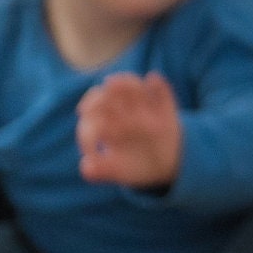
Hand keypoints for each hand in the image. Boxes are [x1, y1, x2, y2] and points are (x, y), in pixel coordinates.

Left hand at [78, 71, 183, 188]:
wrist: (166, 165)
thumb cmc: (135, 166)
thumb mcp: (118, 172)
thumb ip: (101, 170)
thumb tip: (85, 167)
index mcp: (108, 125)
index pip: (91, 117)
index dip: (87, 126)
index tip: (91, 144)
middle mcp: (124, 111)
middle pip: (107, 95)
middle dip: (99, 98)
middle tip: (94, 107)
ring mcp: (146, 108)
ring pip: (132, 86)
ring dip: (125, 83)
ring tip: (117, 84)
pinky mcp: (166, 111)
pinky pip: (162, 92)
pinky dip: (159, 85)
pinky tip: (152, 80)